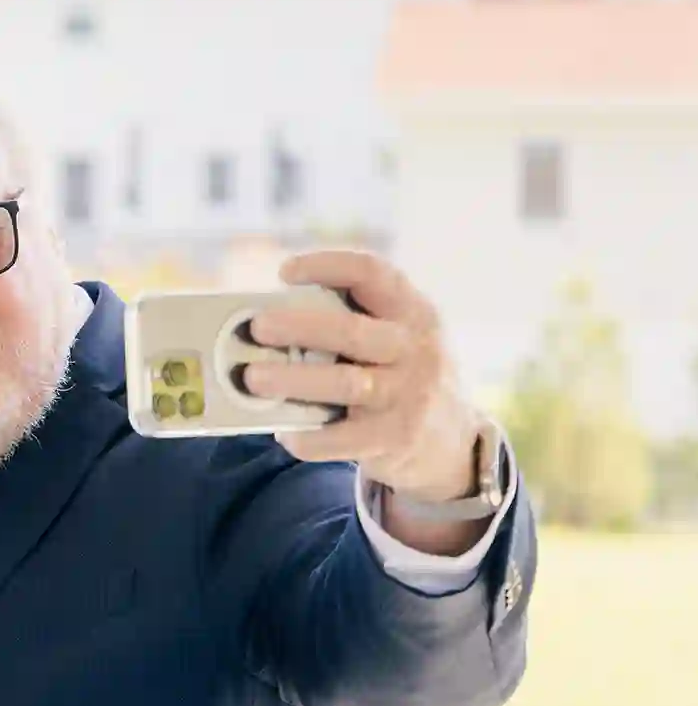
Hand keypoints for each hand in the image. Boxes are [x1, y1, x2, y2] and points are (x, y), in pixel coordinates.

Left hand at [238, 250, 485, 502]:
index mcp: (411, 312)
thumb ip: (350, 324)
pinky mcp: (396, 437)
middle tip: (257, 326)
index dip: (329, 266)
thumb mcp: (396, 338)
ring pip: (346, 384)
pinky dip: (310, 437)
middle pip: (352, 331)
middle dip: (300, 326)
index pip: (373, 274)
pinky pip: (344, 437)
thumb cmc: (400, 375)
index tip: (285, 271)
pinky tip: (284, 434)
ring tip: (252, 379)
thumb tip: (267, 323)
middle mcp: (415, 349)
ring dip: (294, 380)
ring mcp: (408, 395)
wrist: (453, 439)